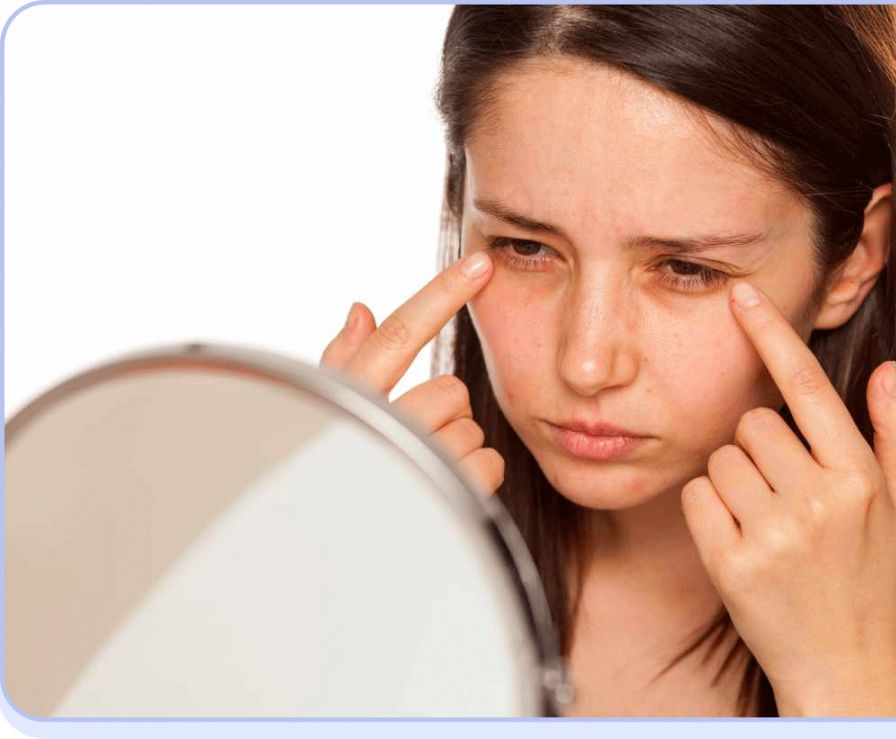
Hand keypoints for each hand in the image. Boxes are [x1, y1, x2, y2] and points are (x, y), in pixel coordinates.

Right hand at [319, 251, 504, 497]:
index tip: (479, 263)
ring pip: (472, 426)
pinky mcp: (444, 499)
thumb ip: (345, 364)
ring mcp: (412, 467)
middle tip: (418, 442)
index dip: (441, 294)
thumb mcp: (325, 419)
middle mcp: (377, 431)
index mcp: (349, 402)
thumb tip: (362, 308)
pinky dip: (478, 478)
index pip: (399, 335)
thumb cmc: (331, 486)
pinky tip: (447, 495)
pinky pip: (490, 463)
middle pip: (450, 389)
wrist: (333, 576)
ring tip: (425, 475)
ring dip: (459, 448)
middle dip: (443, 413)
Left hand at [680, 279, 895, 714]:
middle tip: (784, 493)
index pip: (806, 387)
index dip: (771, 336)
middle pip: (752, 423)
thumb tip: (884, 369)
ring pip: (720, 457)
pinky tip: (740, 539)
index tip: (741, 296)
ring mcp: (773, 534)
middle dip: (760, 448)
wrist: (842, 664)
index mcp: (859, 477)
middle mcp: (817, 501)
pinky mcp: (730, 564)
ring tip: (767, 521)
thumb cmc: (871, 576)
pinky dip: (710, 510)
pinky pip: (697, 495)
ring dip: (735, 480)